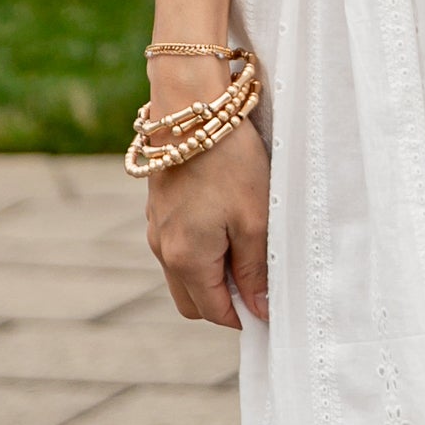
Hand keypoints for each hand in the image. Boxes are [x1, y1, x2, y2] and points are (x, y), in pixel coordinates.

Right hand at [146, 121, 270, 329]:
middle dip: (223, 301)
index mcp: (186, 259)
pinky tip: (226, 223)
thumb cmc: (230, 163)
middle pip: (192, 301)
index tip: (269, 306)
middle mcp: (163, 249)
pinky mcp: (157, 210)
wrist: (192, 108)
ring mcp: (155, 229)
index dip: (244, 316)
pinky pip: (177, 247)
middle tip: (258, 279)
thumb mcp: (255, 220)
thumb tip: (259, 309)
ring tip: (247, 245)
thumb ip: (254, 271)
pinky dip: (200, 251)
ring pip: (183, 274)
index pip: (214, 312)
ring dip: (212, 274)